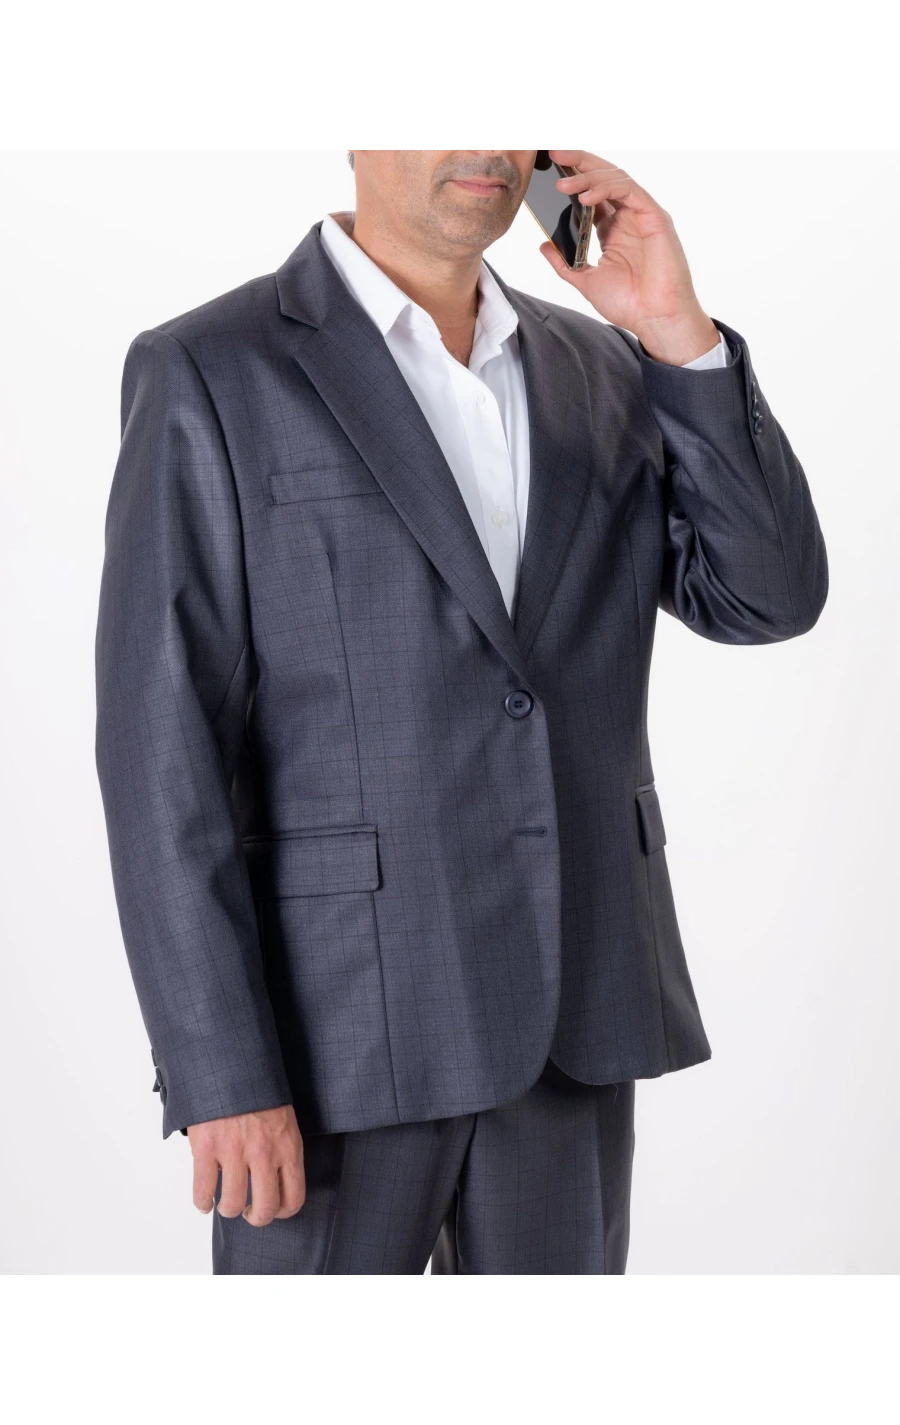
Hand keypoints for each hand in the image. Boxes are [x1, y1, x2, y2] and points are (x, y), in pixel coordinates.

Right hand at [187, 1103, 305, 1226]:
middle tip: (250, 1211)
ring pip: (233, 1204)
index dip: (283, 1212)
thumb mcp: (283, 1119)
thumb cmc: (258, 1091)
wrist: (230, 1063)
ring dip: (228, 1209)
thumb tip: (275, 1179)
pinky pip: (203, 1190)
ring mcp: (234, 1150)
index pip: (294, 1197)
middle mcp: (264, 1152)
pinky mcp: (207, 1147)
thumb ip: (281, 1149)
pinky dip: (202, 1202)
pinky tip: (204, 1200)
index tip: (273, 1209)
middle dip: (256, 1218)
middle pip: (265, 1208)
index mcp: (287, 1146)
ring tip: (226, 1202)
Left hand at [538, 149, 719, 365]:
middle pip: (603, 177)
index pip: (592, 192)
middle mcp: (628, 216)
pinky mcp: (655, 218)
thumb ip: (564, 263)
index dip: (573, 177)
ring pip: (615, 179)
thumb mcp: (586, 281)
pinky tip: (584, 197)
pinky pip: (629, 191)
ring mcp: (643, 215)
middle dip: (578, 162)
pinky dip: (606, 189)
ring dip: (587, 177)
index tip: (548, 168)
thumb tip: (544, 245)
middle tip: (553, 153)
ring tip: (562, 185)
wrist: (654, 320)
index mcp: (612, 228)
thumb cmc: (630, 304)